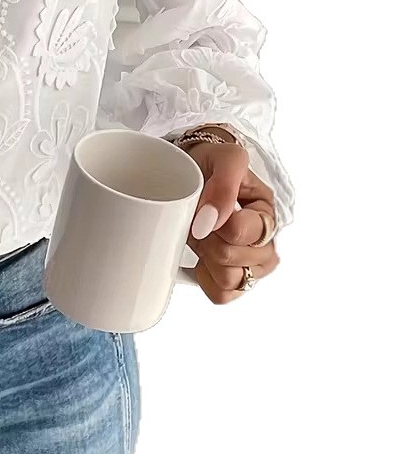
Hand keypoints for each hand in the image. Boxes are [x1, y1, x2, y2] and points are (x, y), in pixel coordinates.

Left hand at [181, 140, 279, 304]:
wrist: (188, 167)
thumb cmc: (210, 161)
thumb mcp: (223, 158)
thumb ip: (225, 184)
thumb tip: (212, 221)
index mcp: (265, 211)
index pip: (249, 234)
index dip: (221, 227)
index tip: (202, 211)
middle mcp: (263, 240)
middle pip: (243, 263)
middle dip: (212, 243)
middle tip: (198, 224)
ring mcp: (248, 261)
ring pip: (233, 282)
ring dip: (208, 262)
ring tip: (199, 239)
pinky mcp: (230, 274)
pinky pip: (222, 295)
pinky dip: (205, 280)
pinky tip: (198, 259)